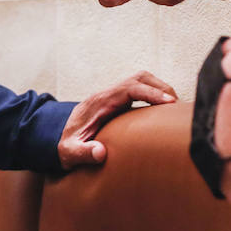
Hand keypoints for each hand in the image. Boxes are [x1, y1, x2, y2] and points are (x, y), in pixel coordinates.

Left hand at [58, 71, 176, 169]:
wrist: (53, 135)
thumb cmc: (63, 144)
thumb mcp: (68, 152)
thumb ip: (82, 153)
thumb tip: (101, 153)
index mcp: (100, 102)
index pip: (130, 88)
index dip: (151, 93)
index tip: (169, 104)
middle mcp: (108, 95)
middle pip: (139, 78)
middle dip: (161, 88)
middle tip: (177, 106)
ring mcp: (113, 97)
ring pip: (141, 81)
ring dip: (159, 89)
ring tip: (175, 107)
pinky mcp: (117, 102)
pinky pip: (139, 90)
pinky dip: (154, 95)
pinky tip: (163, 111)